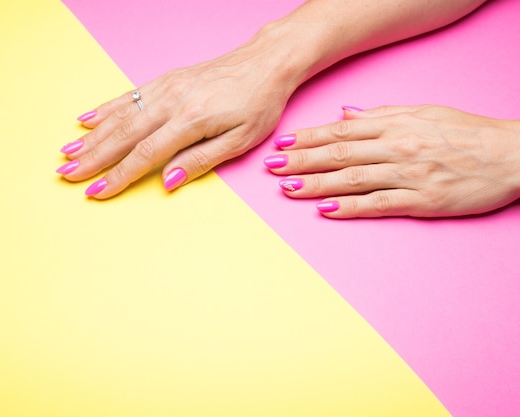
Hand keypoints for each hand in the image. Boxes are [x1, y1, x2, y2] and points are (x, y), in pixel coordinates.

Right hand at [56, 27, 300, 198]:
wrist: (266, 62)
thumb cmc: (259, 103)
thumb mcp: (241, 140)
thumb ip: (201, 161)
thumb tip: (168, 182)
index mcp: (191, 120)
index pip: (145, 156)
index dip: (117, 177)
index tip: (96, 191)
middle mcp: (172, 101)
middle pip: (123, 136)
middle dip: (93, 159)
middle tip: (67, 176)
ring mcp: (166, 87)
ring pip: (120, 116)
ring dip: (92, 137)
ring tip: (68, 153)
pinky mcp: (166, 79)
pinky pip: (129, 96)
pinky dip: (105, 109)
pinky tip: (87, 120)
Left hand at [265, 105, 519, 217]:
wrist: (512, 154)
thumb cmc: (465, 132)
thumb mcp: (423, 112)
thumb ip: (380, 114)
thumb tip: (343, 114)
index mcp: (395, 124)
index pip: (341, 130)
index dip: (308, 137)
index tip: (282, 144)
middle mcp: (397, 147)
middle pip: (339, 154)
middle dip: (301, 161)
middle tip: (270, 167)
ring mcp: (408, 175)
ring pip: (352, 179)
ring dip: (315, 184)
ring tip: (286, 189)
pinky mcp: (422, 201)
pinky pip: (378, 204)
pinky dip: (350, 207)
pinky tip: (325, 210)